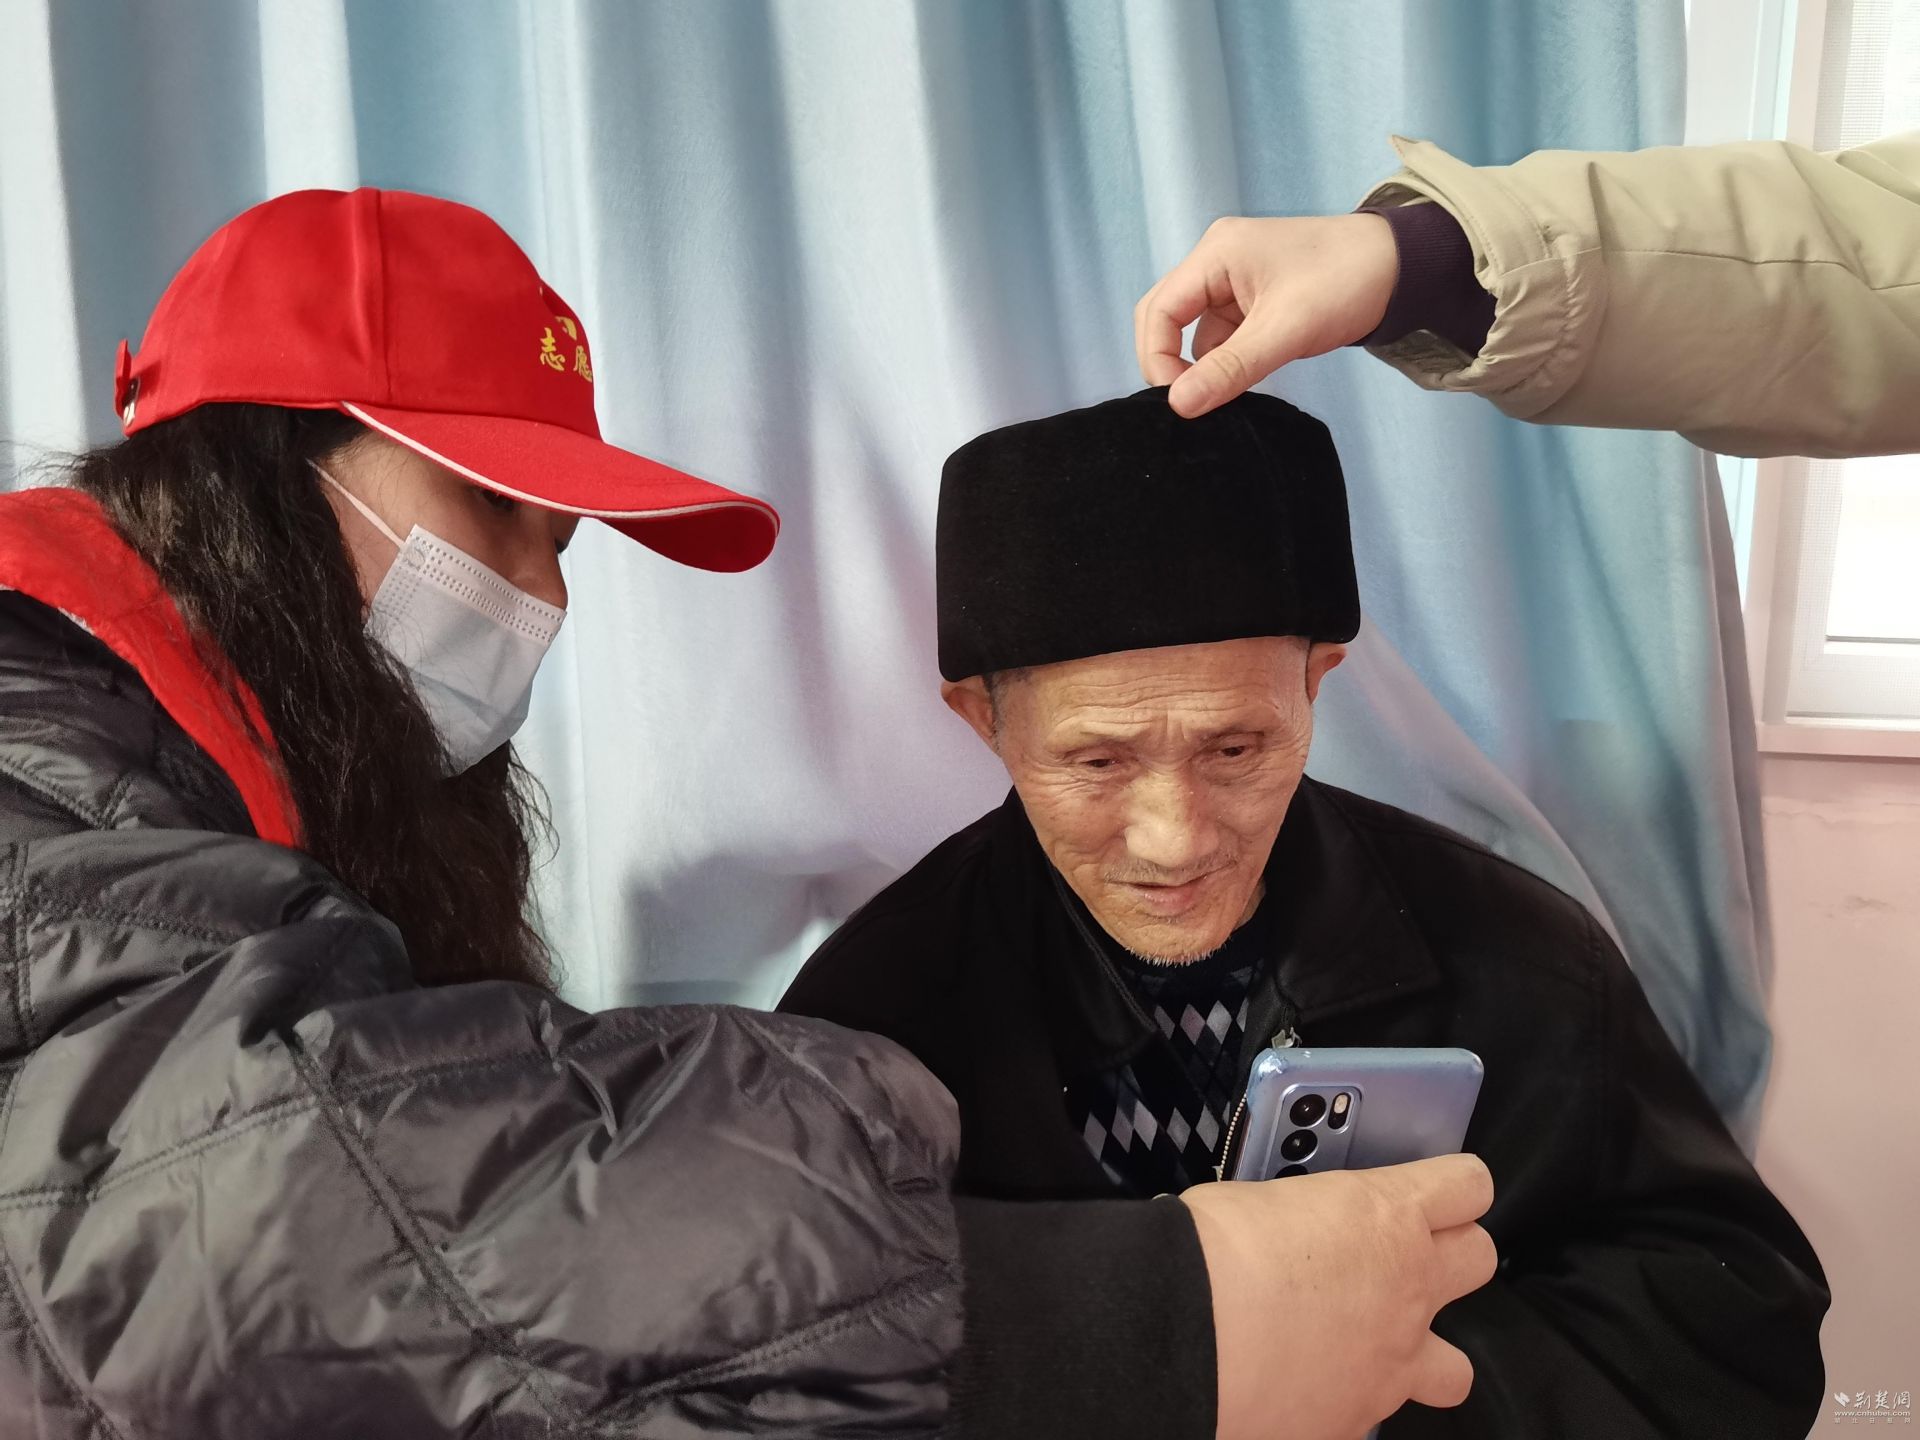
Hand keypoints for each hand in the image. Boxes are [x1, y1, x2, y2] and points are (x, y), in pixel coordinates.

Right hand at [1134, 212, 1399, 418]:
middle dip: (1171, 362)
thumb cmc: (1349, 281)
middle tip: (1189, 404)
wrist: (1404, 267)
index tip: (1177, 401)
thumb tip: (1179, 405)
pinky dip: (1227, 360)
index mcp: (1217, 253)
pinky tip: (1246, 380)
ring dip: (1204, 365)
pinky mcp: (1254, 298)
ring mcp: (1234, 279)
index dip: (1156, 358)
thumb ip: (1230, 369)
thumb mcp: (1286, 330)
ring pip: (1195, 332)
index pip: (1159, 310)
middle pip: (1167, 317)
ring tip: (1227, 394)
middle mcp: (1217, 260)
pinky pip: (1223, 335)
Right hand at [1181, 1152, 1495, 1439]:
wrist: (1188, 1333)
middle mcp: (1408, 1289)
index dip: (1454, 1188)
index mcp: (1386, 1217)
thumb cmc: (1214, 1251)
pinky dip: (1347, 1400)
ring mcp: (1394, 1362)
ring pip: (1456, 1369)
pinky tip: (1307, 1387)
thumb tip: (1291, 1227)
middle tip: (1403, 1262)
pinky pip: (1374, 1414)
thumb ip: (1304, 1217)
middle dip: (1449, 1258)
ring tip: (1374, 1350)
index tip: (1438, 1195)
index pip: (1466, 1187)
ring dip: (1424, 1357)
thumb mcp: (1265, 1199)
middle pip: (1478, 1261)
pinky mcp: (1359, 1420)